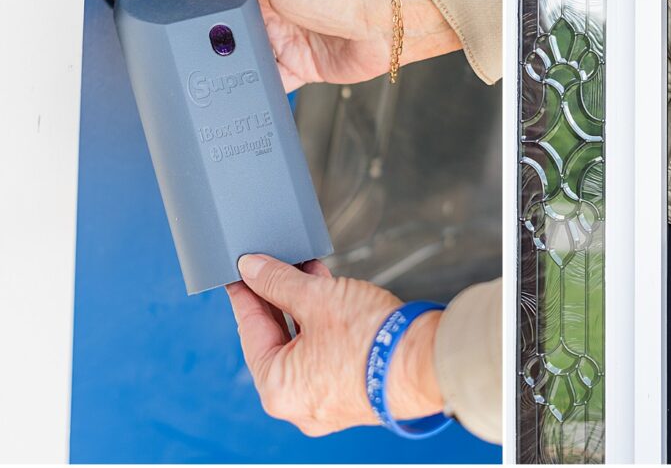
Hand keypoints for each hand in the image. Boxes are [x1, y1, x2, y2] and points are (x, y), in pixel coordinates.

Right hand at [185, 0, 461, 90]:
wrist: (384, 22)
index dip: (206, 0)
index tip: (182, 12)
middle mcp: (278, 6)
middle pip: (236, 26)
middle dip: (220, 39)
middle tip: (195, 51)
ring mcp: (290, 36)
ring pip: (252, 55)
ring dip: (239, 64)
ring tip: (212, 76)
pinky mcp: (303, 64)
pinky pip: (275, 80)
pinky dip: (261, 87)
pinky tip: (244, 93)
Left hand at [227, 254, 443, 435]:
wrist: (428, 363)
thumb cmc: (372, 339)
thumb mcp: (317, 297)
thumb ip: (278, 281)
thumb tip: (252, 269)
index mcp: (277, 388)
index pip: (250, 330)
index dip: (246, 293)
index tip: (242, 272)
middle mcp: (298, 405)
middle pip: (278, 341)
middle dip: (281, 299)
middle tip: (277, 266)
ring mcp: (328, 404)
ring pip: (306, 348)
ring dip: (307, 310)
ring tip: (311, 274)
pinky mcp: (354, 396)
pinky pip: (328, 359)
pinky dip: (327, 330)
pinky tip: (334, 298)